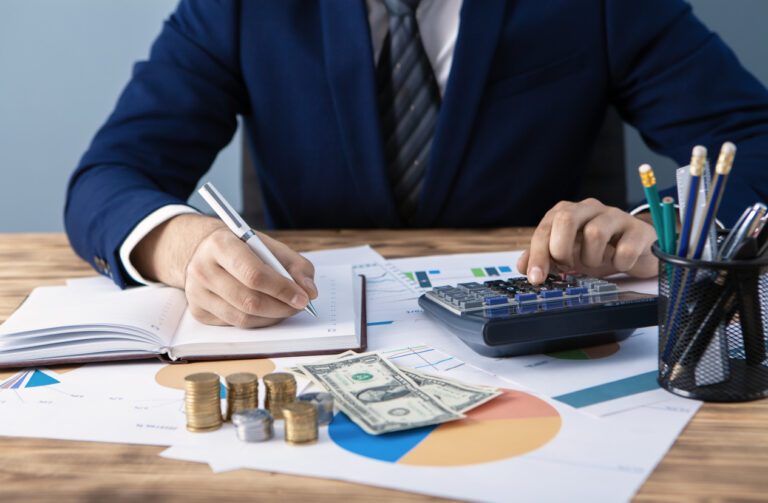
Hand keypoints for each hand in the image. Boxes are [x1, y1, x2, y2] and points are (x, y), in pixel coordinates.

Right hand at [132, 214, 316, 327]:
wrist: (207, 251)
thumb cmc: (244, 248)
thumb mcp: (270, 247)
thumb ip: (296, 266)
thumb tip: (309, 292)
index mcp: (220, 244)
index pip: (254, 274)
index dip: (282, 289)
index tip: (303, 298)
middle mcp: (202, 269)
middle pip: (249, 301)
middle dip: (281, 307)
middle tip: (300, 306)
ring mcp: (196, 292)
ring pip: (243, 318)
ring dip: (272, 317)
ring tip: (286, 308)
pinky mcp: (198, 311)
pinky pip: (235, 324)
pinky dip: (258, 322)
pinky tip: (267, 311)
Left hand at [516, 198, 657, 283]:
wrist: (637, 249)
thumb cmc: (597, 250)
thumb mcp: (566, 255)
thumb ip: (543, 257)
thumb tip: (522, 265)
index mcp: (568, 212)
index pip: (545, 228)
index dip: (538, 254)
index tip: (536, 278)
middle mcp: (590, 208)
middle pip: (566, 218)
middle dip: (561, 249)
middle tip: (567, 266)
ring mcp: (616, 216)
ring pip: (595, 233)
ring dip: (591, 259)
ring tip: (595, 263)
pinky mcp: (638, 230)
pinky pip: (625, 249)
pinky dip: (619, 264)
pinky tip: (618, 263)